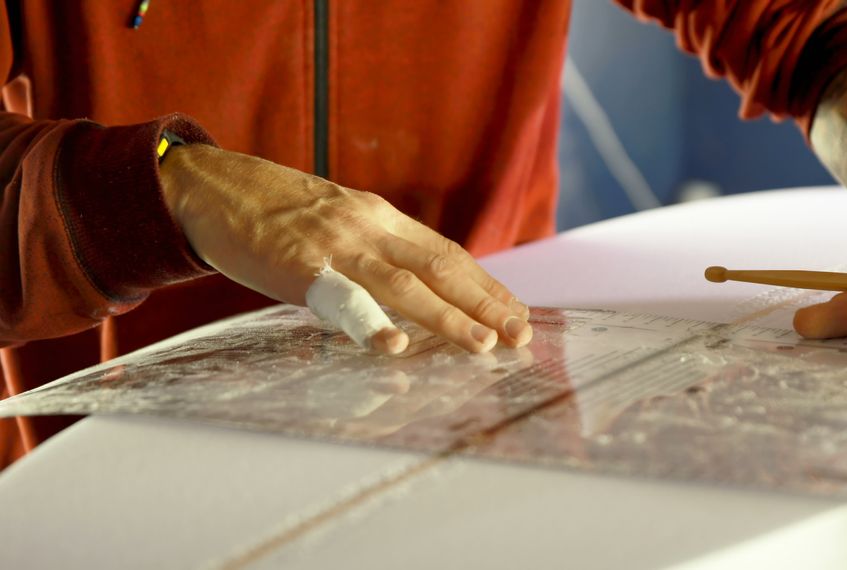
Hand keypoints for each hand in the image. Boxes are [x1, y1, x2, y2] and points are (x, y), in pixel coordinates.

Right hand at [159, 144, 531, 353]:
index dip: (485, 285)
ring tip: (482, 345)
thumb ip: (378, 251)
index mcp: (382, 218)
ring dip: (447, 317)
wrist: (213, 187)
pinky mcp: (298, 265)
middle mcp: (369, 227)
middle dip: (484, 302)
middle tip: (520, 334)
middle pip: (440, 266)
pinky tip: (393, 346)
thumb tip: (418, 292)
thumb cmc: (278, 214)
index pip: (448, 254)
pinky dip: (369, 323)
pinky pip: (341, 298)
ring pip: (403, 284)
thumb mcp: (341, 222)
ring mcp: (335, 245)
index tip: (517, 312)